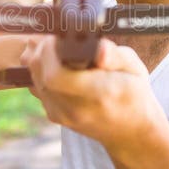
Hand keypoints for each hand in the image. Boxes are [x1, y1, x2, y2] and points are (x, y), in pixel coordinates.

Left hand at [20, 37, 163, 151]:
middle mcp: (76, 109)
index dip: (49, 51)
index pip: (56, 76)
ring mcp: (62, 115)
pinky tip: (53, 61)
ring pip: (34, 81)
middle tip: (53, 37)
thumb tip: (99, 48)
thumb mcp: (134, 69)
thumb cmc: (134, 93)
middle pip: (41, 76)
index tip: (58, 36)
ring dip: (38, 59)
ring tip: (53, 46)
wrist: (130, 131)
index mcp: (98, 95)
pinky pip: (37, 88)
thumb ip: (115, 56)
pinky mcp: (55, 116)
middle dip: (41, 50)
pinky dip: (39, 71)